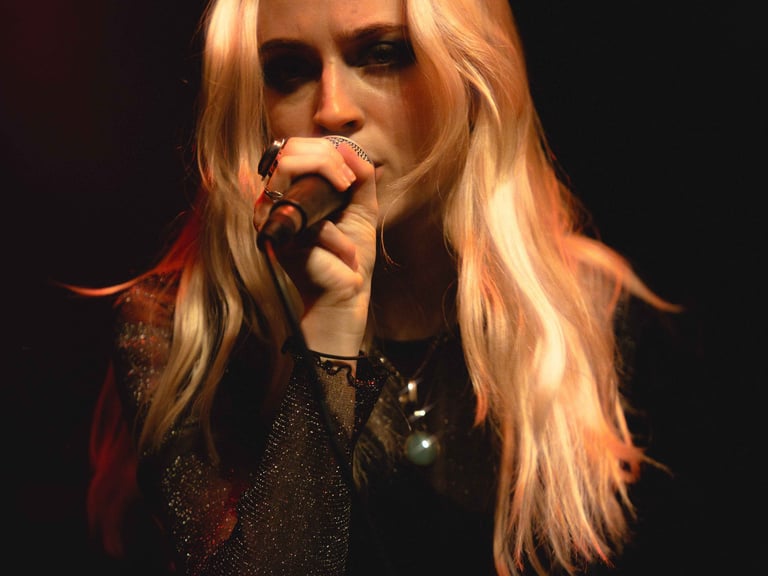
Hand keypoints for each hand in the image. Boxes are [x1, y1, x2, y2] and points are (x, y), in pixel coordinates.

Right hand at [255, 137, 376, 356]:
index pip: (293, 150)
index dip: (324, 150)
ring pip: (292, 174)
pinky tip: (343, 259)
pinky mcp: (284, 248)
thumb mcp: (360, 209)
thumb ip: (360, 176)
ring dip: (331, 186)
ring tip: (347, 214)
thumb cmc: (349, 256)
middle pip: (288, 154)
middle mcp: (273, 206)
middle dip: (327, 159)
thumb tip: (349, 147)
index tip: (351, 175)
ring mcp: (274, 225)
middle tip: (348, 183)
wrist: (346, 299)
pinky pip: (318, 228)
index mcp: (288, 194)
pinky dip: (340, 242)